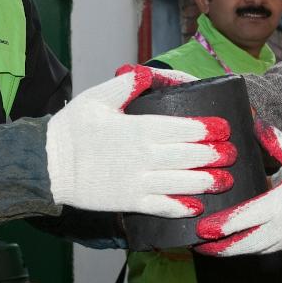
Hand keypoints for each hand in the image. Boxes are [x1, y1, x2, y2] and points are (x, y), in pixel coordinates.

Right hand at [46, 65, 235, 216]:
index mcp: (139, 128)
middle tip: (233, 154)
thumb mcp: (97, 97)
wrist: (48, 165)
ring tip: (226, 180)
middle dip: (215, 155)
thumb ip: (126, 84)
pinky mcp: (129, 202)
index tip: (224, 128)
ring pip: (182, 182)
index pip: (183, 127)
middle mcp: (143, 155)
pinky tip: (196, 207)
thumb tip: (147, 74)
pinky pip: (161, 207)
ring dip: (207, 181)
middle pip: (189, 155)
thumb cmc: (72, 128)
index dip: (207, 129)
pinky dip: (181, 208)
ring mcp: (137, 181)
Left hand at [194, 122, 281, 254]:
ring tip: (220, 243)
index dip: (218, 228)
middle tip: (200, 245)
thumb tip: (252, 121)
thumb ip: (274, 140)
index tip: (199, 230)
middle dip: (221, 248)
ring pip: (262, 249)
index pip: (241, 221)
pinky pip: (278, 246)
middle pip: (246, 246)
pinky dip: (261, 243)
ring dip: (240, 247)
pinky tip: (255, 233)